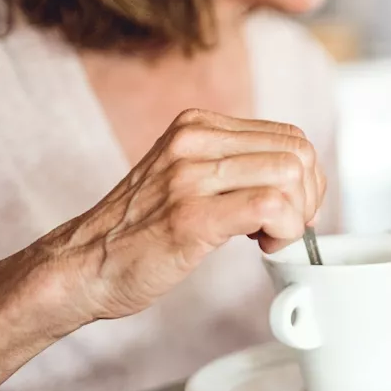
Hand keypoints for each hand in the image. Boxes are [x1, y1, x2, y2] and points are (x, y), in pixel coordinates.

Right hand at [41, 109, 325, 326]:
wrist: (81, 266)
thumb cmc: (138, 231)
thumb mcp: (185, 175)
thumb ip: (232, 165)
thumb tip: (298, 178)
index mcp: (197, 125)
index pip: (289, 136)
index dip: (306, 178)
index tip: (291, 210)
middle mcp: (194, 140)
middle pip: (297, 153)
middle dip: (309, 197)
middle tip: (286, 228)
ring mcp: (190, 176)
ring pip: (290, 175)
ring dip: (297, 216)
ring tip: (269, 238)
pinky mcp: (191, 215)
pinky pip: (270, 205)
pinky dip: (285, 230)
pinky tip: (263, 246)